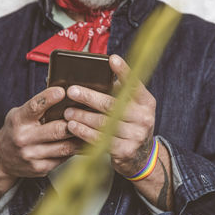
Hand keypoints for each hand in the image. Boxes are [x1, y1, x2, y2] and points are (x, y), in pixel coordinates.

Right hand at [0, 87, 81, 178]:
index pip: (35, 107)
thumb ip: (39, 107)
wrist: (1, 158)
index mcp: (19, 120)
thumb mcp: (20, 114)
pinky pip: (64, 158)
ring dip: (80, 139)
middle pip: (56, 130)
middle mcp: (24, 138)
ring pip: (64, 147)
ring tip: (91, 131)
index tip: (62, 91)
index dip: (49, 98)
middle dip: (74, 123)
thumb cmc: (16, 130)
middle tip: (86, 116)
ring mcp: (32, 156)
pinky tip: (83, 144)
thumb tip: (65, 95)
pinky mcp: (40, 168)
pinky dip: (75, 151)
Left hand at [64, 55, 155, 176]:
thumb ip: (121, 93)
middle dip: (89, 97)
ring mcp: (136, 135)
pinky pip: (100, 139)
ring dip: (82, 116)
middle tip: (72, 91)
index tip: (112, 59)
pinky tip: (73, 127)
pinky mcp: (125, 150)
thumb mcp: (133, 107)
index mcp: (146, 102)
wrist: (141, 155)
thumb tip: (98, 75)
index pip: (135, 84)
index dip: (124, 71)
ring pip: (103, 123)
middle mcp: (144, 118)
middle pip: (112, 104)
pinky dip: (84, 132)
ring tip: (68, 111)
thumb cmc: (132, 124)